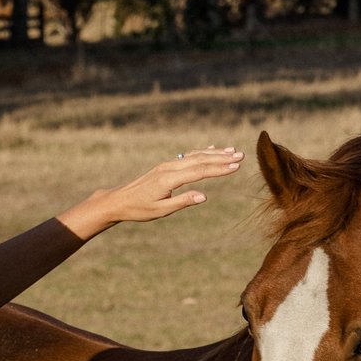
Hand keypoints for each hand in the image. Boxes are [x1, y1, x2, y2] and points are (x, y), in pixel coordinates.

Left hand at [59, 145, 244, 239]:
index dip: (218, 169)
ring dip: (214, 154)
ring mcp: (167, 165)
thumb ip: (182, 202)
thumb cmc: (139, 209)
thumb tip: (204, 196)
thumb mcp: (160, 211)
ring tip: (232, 151)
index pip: (199, 172)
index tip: (235, 166)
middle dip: (222, 158)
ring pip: (195, 156)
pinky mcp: (166, 166)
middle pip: (200, 160)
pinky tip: (212, 149)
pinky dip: (202, 153)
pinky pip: (188, 157)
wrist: (119, 200)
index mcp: (168, 180)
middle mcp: (169, 168)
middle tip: (241, 156)